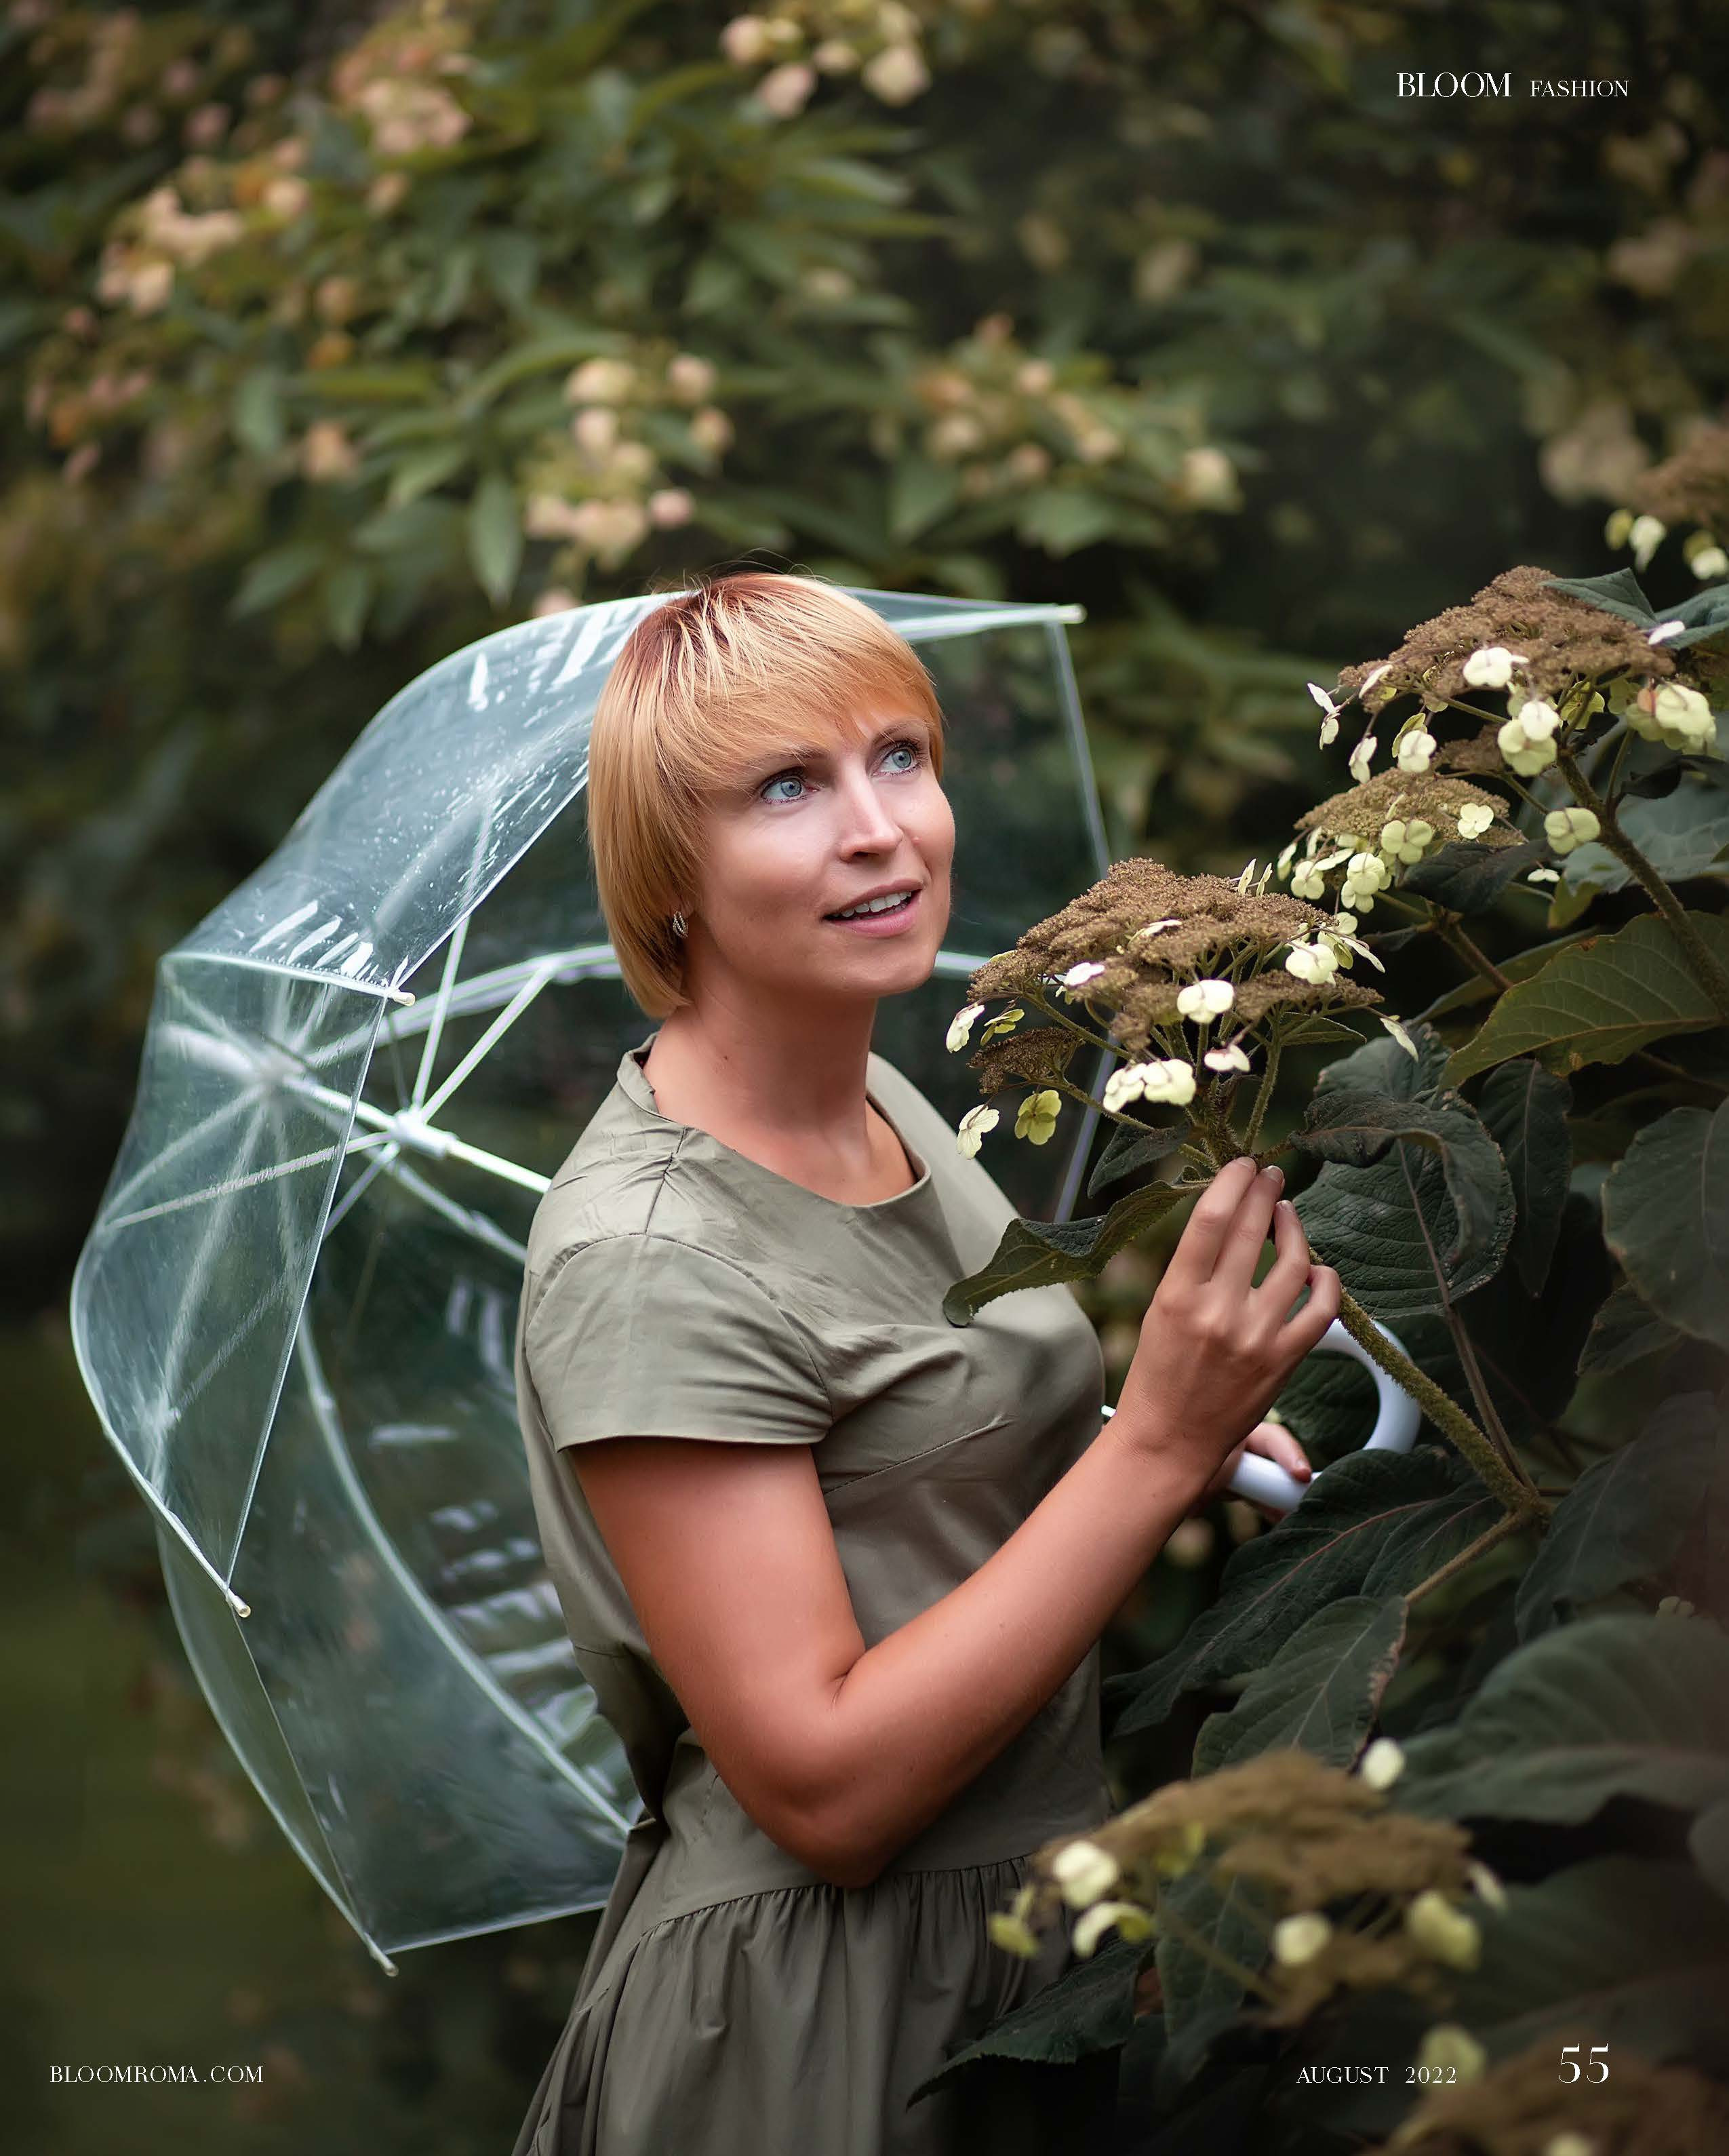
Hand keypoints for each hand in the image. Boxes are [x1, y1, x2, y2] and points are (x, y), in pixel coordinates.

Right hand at [1111, 1155, 1340, 1504]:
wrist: (1169, 1442)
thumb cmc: (1158, 1374)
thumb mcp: (1161, 1312)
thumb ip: (1193, 1270)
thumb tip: (1227, 1219)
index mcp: (1176, 1295)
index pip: (1210, 1219)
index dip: (1232, 1183)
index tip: (1243, 1166)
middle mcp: (1217, 1313)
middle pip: (1251, 1231)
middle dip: (1265, 1193)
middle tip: (1272, 1175)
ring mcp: (1255, 1338)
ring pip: (1292, 1263)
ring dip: (1294, 1229)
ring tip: (1289, 1215)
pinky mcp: (1283, 1361)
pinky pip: (1320, 1308)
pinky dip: (1325, 1281)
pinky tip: (1317, 1268)